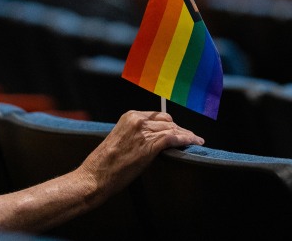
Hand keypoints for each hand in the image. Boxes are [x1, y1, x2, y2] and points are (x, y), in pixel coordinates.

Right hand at [78, 110, 204, 204]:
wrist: (96, 176)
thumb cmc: (105, 163)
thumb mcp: (120, 139)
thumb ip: (136, 134)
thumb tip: (152, 138)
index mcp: (129, 116)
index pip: (157, 116)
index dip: (170, 123)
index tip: (178, 129)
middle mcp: (137, 120)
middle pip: (167, 121)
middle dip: (179, 129)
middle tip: (189, 137)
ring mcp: (144, 131)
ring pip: (173, 129)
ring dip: (186, 135)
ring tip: (196, 140)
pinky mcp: (149, 145)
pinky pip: (174, 138)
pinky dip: (186, 139)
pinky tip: (194, 142)